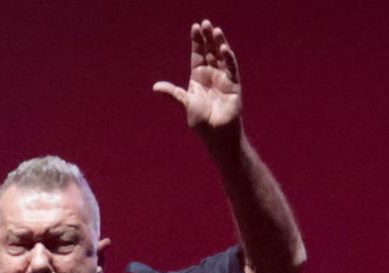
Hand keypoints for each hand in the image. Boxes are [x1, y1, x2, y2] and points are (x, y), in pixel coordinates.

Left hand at [152, 20, 243, 142]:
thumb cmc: (201, 121)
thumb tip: (155, 87)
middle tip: (206, 23)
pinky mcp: (234, 85)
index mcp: (198, 78)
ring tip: (216, 30)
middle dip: (208, 38)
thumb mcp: (185, 103)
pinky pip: (231, 68)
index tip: (195, 27)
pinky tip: (224, 49)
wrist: (216, 134)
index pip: (198, 55)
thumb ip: (173, 93)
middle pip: (210, 52)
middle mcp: (211, 76)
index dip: (197, 41)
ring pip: (221, 57)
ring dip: (219, 43)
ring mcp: (223, 79)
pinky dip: (228, 58)